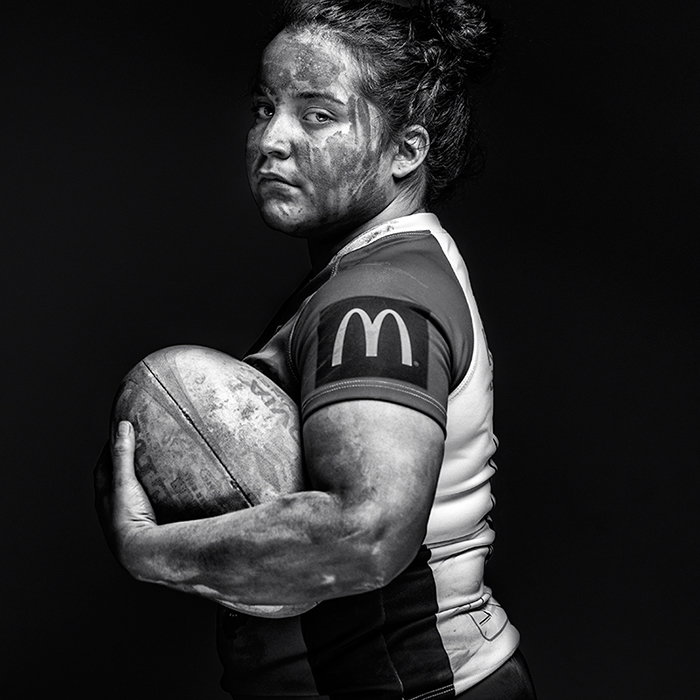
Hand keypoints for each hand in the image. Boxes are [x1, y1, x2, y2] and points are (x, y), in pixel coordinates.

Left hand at [94, 421, 156, 575]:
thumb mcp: (125, 481)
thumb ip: (124, 454)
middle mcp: (110, 509)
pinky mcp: (140, 529)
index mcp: (103, 496)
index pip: (103, 466)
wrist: (140, 553)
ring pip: (127, 498)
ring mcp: (125, 521)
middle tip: (139, 451)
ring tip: (155, 473)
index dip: (110, 450)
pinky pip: (143, 509)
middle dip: (122, 467)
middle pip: (113, 482)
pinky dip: (150, 499)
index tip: (122, 435)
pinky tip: (165, 497)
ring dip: (136, 485)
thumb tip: (123, 425)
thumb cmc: (128, 517)